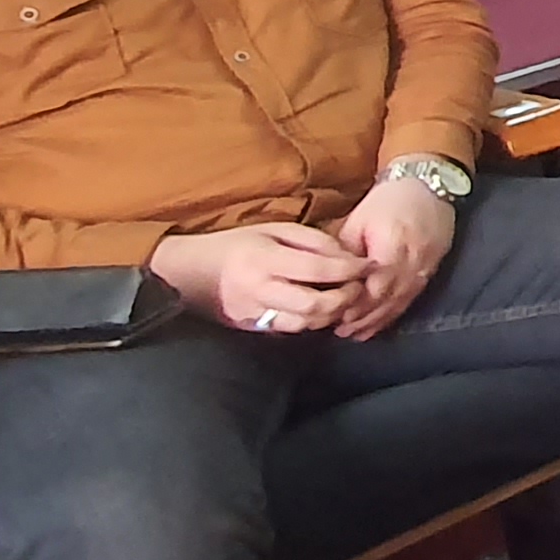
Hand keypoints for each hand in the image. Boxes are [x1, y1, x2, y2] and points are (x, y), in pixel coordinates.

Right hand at [149, 222, 369, 336]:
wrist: (191, 271)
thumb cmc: (238, 244)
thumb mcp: (275, 229)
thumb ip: (312, 241)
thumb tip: (346, 255)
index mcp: (265, 259)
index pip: (317, 269)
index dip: (349, 269)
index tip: (368, 265)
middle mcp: (259, 289)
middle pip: (314, 305)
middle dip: (345, 299)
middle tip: (360, 287)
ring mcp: (254, 312)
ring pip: (304, 323)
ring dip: (331, 314)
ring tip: (345, 299)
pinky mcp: (251, 327)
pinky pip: (290, 329)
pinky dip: (311, 322)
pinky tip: (322, 310)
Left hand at [331, 174, 457, 339]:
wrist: (428, 184)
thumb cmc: (388, 200)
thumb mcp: (358, 220)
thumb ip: (344, 252)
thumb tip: (329, 279)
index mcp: (390, 246)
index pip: (371, 286)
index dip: (354, 305)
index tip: (334, 318)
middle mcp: (411, 260)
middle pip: (386, 298)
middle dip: (363, 318)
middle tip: (341, 333)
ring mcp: (425, 266)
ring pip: (401, 301)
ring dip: (378, 320)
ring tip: (358, 334)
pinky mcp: (433, 268)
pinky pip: (413, 296)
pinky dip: (396, 312)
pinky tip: (382, 322)